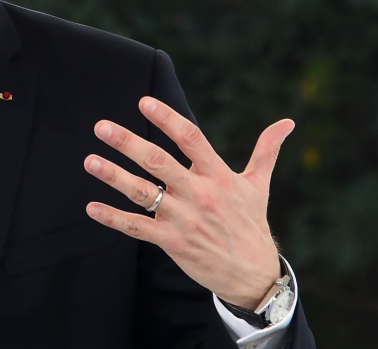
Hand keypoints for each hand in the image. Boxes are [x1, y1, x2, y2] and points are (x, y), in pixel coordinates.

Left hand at [84, 97, 292, 308]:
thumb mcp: (259, 185)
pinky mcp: (172, 242)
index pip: (191, 139)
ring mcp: (183, 218)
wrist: (253, 275)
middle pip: (159, 162)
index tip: (144, 102)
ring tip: (90, 161)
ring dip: (114, 177)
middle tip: (101, 126)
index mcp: (217, 175)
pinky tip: (91, 208)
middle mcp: (199, 193)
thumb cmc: (251, 224)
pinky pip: (137, 228)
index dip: (168, 119)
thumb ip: (266, 151)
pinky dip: (113, 218)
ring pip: (143, 193)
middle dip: (128, 143)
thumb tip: (287, 123)